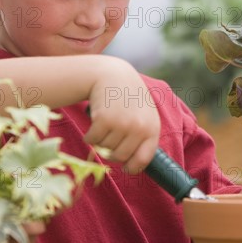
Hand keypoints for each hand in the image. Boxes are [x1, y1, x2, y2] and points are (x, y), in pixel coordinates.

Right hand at [84, 59, 159, 173]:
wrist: (113, 75)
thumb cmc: (128, 97)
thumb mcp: (144, 114)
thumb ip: (143, 135)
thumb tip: (132, 163)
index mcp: (152, 129)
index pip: (143, 159)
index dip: (132, 167)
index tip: (125, 167)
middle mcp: (139, 128)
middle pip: (120, 157)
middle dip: (111, 152)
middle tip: (108, 141)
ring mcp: (122, 124)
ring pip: (104, 148)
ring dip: (100, 141)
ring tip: (104, 125)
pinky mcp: (104, 120)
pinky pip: (92, 140)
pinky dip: (89, 136)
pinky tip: (94, 124)